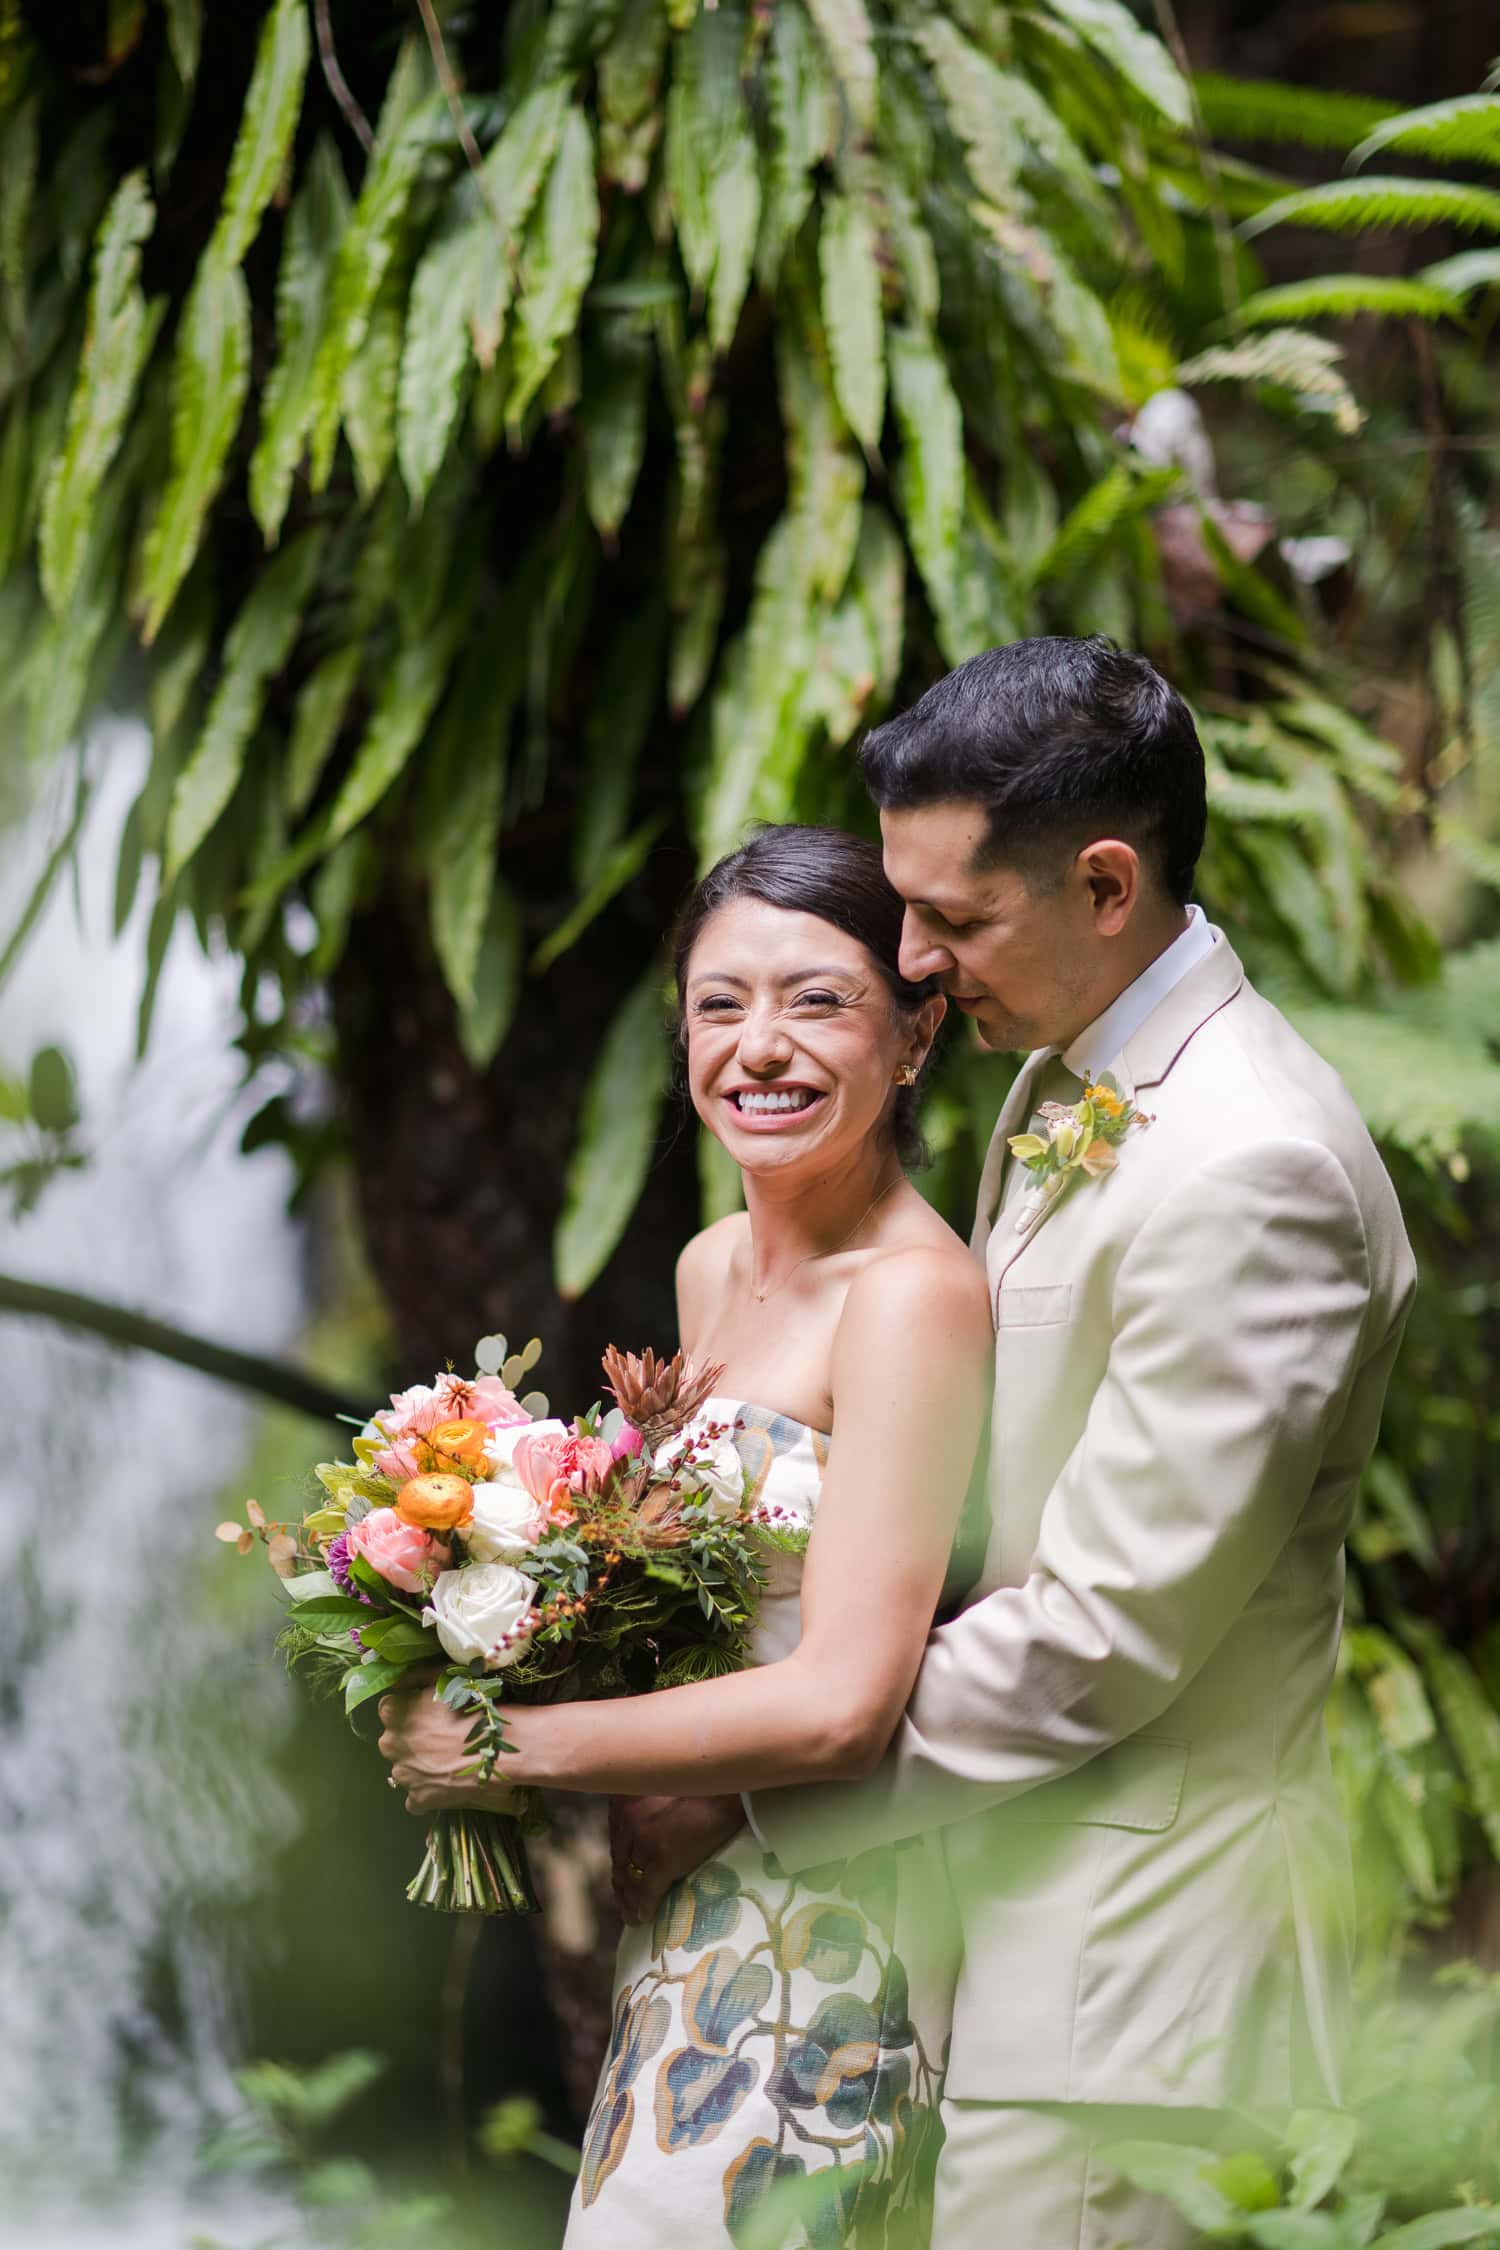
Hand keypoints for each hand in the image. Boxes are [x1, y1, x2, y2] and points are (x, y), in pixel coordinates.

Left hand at [376, 1688, 521, 1816]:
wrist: (496, 1746)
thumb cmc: (471, 1708)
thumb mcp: (443, 1679)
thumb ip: (416, 1677)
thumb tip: (400, 1683)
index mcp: (393, 1713)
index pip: (389, 1710)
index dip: (409, 1712)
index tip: (426, 1714)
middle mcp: (390, 1744)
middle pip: (394, 1741)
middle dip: (410, 1741)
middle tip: (439, 1739)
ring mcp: (402, 1774)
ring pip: (405, 1769)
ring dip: (419, 1767)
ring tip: (447, 1763)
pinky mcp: (417, 1798)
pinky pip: (415, 1797)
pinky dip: (427, 1792)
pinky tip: (446, 1783)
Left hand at [610, 1794, 744, 1925]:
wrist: (726, 1792)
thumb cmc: (702, 1790)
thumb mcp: (664, 1796)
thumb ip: (649, 1812)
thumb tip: (650, 1836)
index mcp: (630, 1805)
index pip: (617, 1843)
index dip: (620, 1865)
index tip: (620, 1881)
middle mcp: (631, 1822)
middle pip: (621, 1863)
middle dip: (622, 1887)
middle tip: (624, 1905)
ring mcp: (647, 1841)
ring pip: (631, 1880)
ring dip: (630, 1902)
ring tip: (632, 1917)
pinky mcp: (664, 1858)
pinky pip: (648, 1890)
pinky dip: (645, 1907)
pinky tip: (644, 1917)